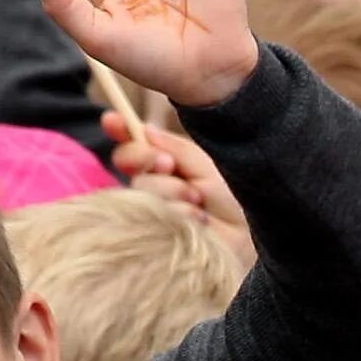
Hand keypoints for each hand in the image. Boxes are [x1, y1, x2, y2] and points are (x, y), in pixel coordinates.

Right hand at [104, 112, 255, 269]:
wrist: (249, 240)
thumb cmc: (236, 203)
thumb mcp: (208, 165)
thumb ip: (176, 148)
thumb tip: (144, 129)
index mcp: (166, 169)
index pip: (134, 146)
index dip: (121, 130)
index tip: (111, 120)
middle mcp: (154, 188)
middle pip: (126, 162)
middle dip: (143, 157)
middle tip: (166, 164)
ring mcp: (148, 213)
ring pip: (138, 187)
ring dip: (170, 189)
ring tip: (198, 200)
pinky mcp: (150, 237)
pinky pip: (149, 213)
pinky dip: (177, 211)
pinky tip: (197, 220)